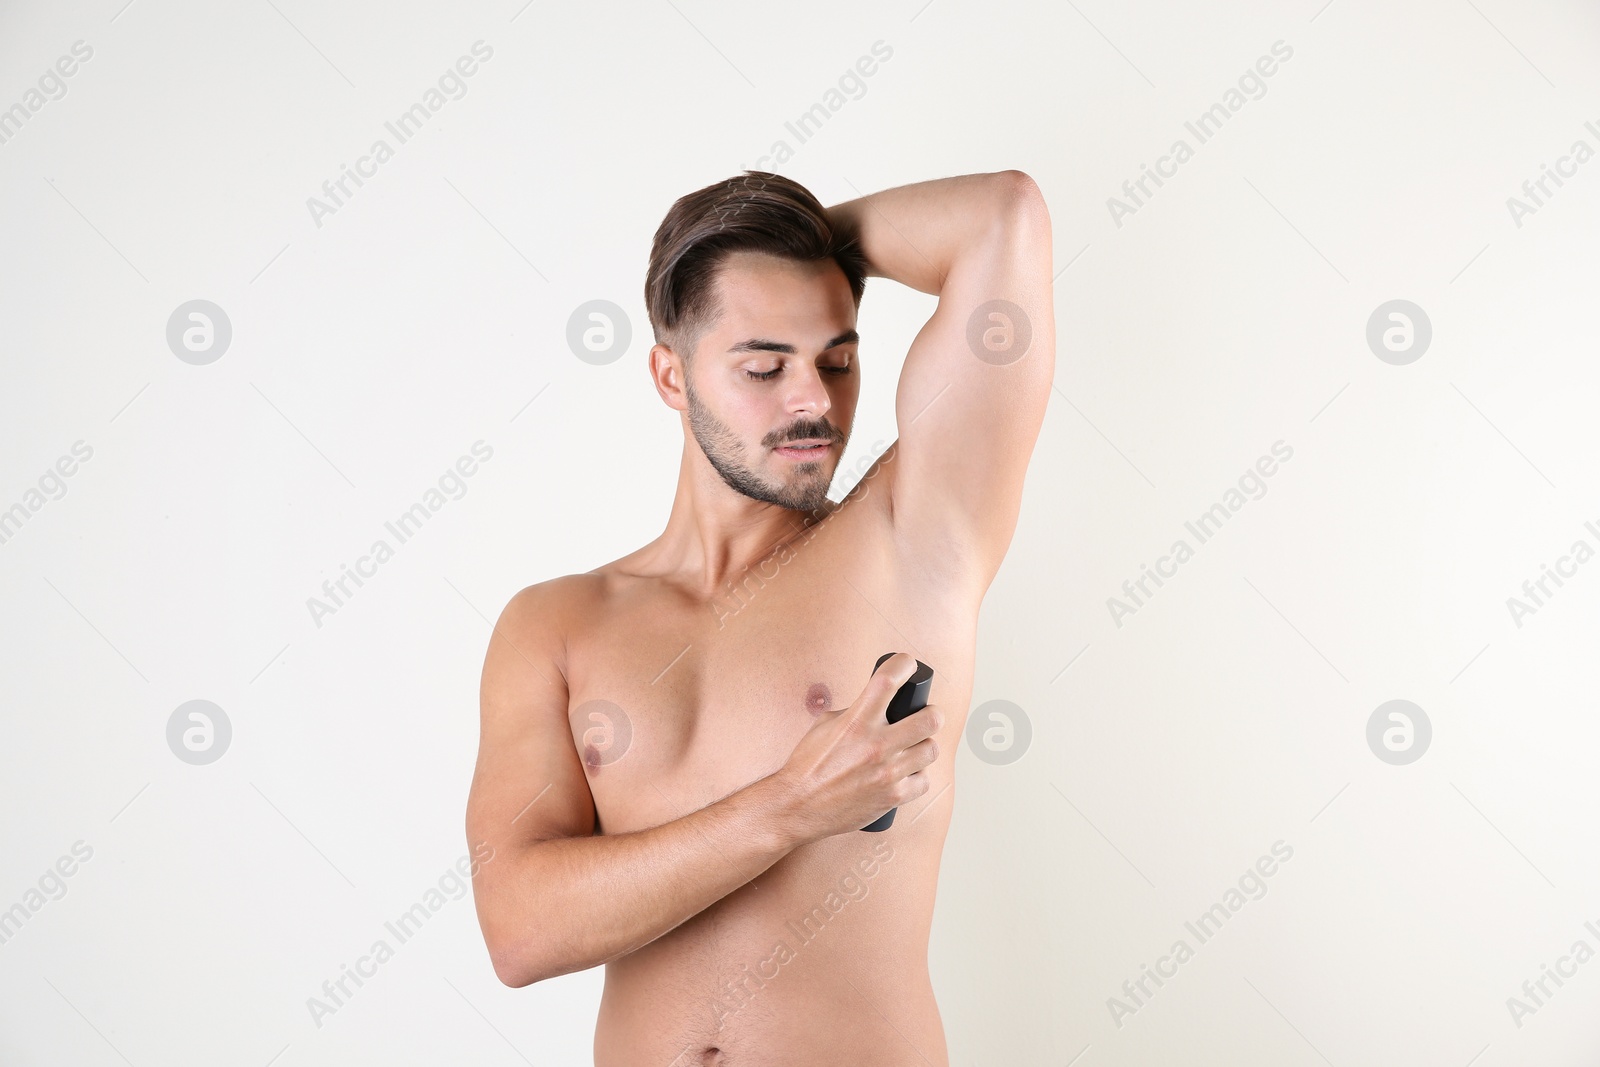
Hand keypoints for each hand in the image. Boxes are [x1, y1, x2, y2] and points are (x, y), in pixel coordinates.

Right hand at [769, 653, 941, 841]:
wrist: (797, 807)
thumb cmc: (808, 767)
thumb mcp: (825, 726)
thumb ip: (855, 712)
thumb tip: (878, 705)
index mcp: (856, 721)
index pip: (889, 680)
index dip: (904, 664)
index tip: (907, 664)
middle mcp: (876, 745)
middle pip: (931, 719)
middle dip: (932, 714)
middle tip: (925, 716)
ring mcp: (887, 772)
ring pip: (932, 750)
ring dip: (923, 747)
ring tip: (912, 748)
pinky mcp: (893, 797)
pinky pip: (924, 781)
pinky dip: (916, 777)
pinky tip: (903, 775)